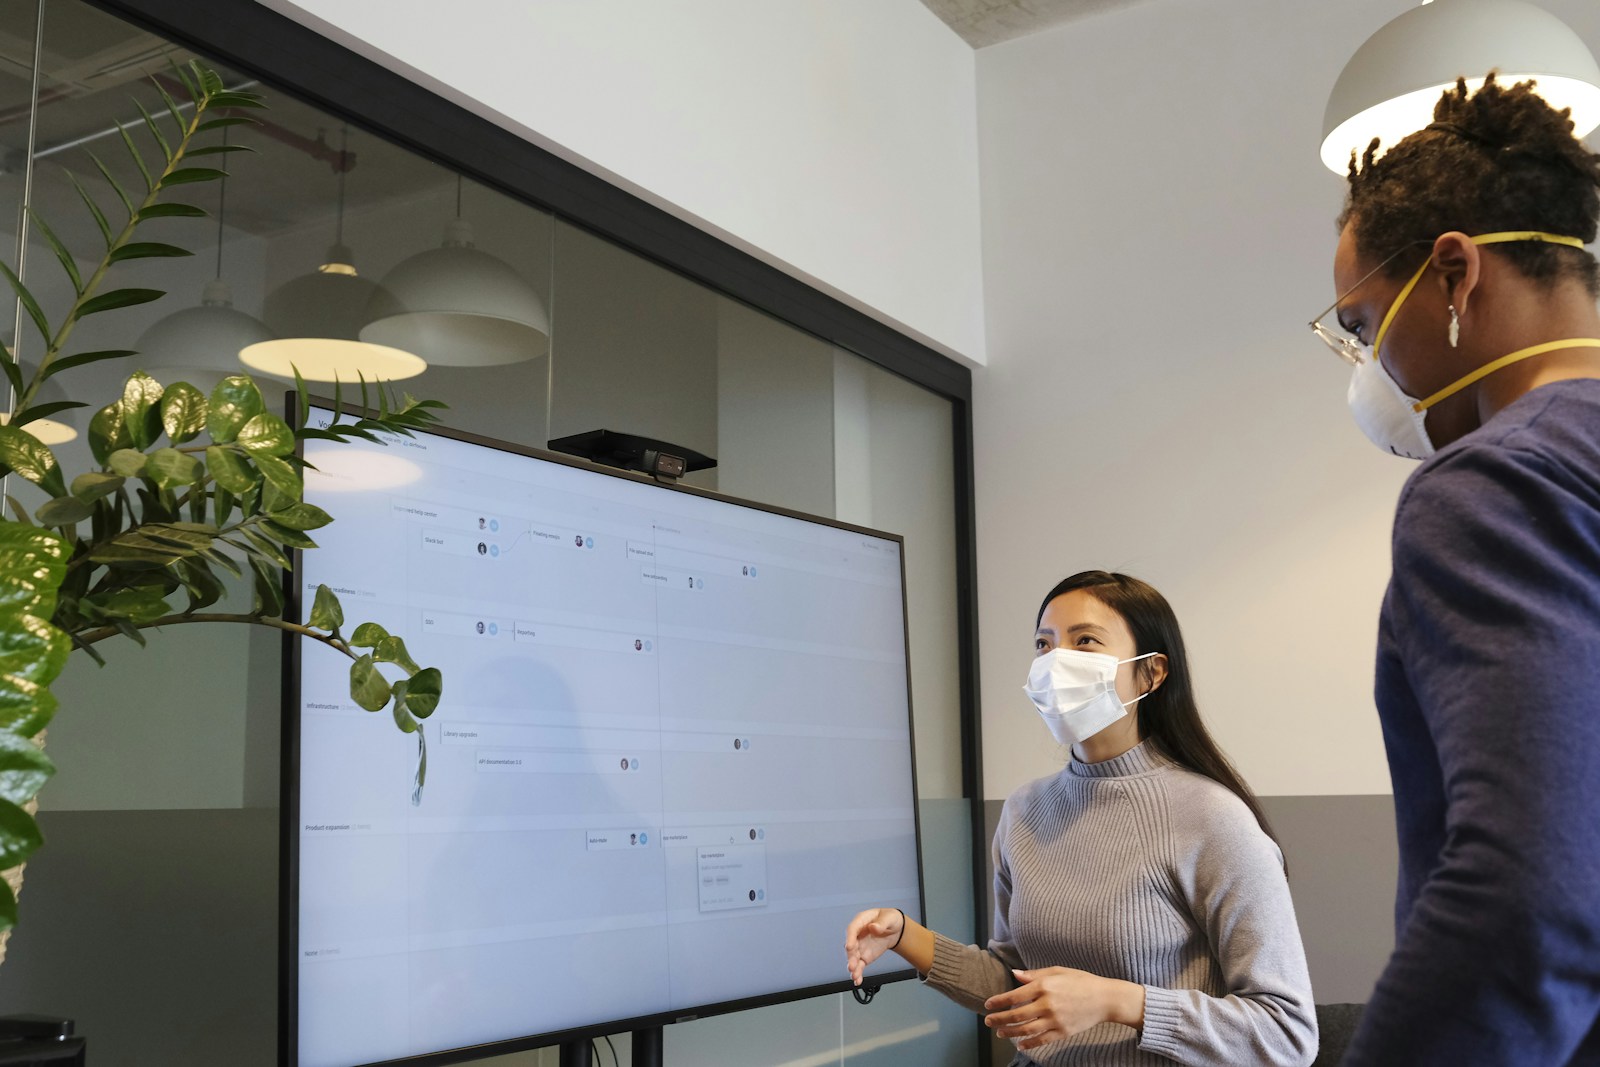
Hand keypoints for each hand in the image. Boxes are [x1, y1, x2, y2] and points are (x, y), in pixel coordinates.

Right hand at [843, 908, 903, 985]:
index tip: (849, 946)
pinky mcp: (864, 956)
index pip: (852, 929)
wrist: (896, 929)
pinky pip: (859, 965)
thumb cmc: (890, 919)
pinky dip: (858, 973)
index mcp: (861, 921)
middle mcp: (857, 935)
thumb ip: (881, 922)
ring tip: (855, 975)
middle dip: (850, 957)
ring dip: (853, 967)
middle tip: (852, 965)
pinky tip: (857, 980)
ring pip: (853, 958)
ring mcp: (860, 946)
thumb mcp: (889, 918)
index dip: (850, 938)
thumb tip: (874, 927)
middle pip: (851, 945)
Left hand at [983, 967, 1144, 1050]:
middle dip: (999, 1019)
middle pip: (1017, 1015)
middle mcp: (1047, 1003)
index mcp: (1044, 986)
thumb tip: (1014, 974)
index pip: (1014, 996)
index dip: (999, 1002)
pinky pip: (1042, 1040)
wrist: (1104, 998)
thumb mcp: (1057, 971)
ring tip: (1000, 1033)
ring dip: (1010, 1032)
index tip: (988, 1005)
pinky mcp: (1063, 1032)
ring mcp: (1055, 1020)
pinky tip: (1020, 1044)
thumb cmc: (1080, 981)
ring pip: (1026, 1029)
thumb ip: (1034, 975)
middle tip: (988, 1021)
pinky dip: (1029, 1043)